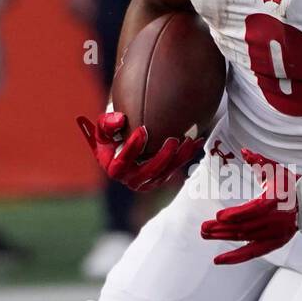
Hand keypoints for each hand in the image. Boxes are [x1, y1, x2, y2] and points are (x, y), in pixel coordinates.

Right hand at [77, 110, 201, 191]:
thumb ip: (107, 123)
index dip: (132, 148)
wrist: (124, 141)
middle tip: (172, 140)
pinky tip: (196, 142)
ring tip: (188, 141)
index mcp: (113, 167)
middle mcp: (130, 178)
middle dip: (162, 157)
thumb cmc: (114, 133)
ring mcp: (146, 180)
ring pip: (165, 173)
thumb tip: (119, 120)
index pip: (121, 163)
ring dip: (178, 158)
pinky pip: (175, 168)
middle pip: (148, 172)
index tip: (142, 130)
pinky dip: (186, 155)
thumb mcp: (105, 127)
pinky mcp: (160, 177)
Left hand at [200, 148, 298, 264]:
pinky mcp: (274, 243)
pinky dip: (235, 257)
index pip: (255, 210)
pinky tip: (219, 260)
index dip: (236, 214)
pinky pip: (252, 253)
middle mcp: (276, 220)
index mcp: (276, 200)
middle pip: (246, 227)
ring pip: (246, 238)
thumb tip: (244, 151)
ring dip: (224, 237)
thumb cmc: (289, 184)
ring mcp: (275, 234)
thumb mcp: (276, 170)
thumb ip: (259, 162)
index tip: (219, 215)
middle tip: (204, 227)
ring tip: (205, 235)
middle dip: (223, 228)